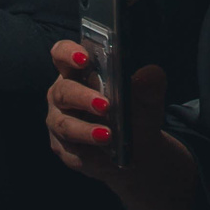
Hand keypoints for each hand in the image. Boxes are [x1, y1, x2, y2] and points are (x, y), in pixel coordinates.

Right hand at [44, 40, 194, 209]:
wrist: (138, 153)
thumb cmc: (135, 117)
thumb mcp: (147, 101)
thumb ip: (149, 85)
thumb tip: (150, 74)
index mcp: (77, 73)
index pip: (61, 54)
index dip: (68, 53)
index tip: (84, 58)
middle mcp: (62, 95)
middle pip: (63, 91)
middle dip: (82, 97)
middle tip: (105, 105)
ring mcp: (60, 122)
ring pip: (64, 124)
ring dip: (85, 130)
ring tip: (108, 135)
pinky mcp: (64, 149)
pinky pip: (71, 151)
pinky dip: (89, 153)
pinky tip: (105, 155)